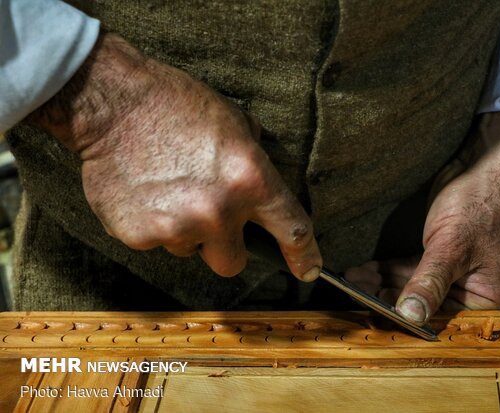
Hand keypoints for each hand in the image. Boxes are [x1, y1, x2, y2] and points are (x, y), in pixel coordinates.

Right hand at [27, 33, 321, 280]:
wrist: (115, 102)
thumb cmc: (178, 105)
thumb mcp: (236, 124)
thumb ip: (254, 165)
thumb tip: (262, 192)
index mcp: (251, 181)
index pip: (291, 230)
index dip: (303, 255)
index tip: (307, 269)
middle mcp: (218, 212)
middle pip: (233, 263)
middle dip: (225, 246)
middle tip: (209, 217)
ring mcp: (177, 228)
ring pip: (190, 250)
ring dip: (185, 231)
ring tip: (169, 190)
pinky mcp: (139, 236)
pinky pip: (156, 242)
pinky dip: (153, 225)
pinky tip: (146, 193)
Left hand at [346, 111, 499, 321]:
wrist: (482, 162)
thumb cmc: (479, 204)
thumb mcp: (452, 247)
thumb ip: (430, 283)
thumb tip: (411, 316)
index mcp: (489, 295)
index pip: (444, 316)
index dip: (409, 318)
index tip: (375, 314)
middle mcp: (475, 286)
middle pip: (427, 300)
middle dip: (389, 296)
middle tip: (355, 294)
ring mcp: (458, 269)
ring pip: (416, 282)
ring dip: (384, 281)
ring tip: (354, 281)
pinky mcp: (442, 252)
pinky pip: (414, 266)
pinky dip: (391, 268)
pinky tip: (366, 270)